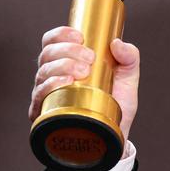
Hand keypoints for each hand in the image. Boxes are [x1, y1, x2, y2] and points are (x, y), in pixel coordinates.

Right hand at [29, 26, 140, 142]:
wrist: (116, 136)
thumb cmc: (116, 106)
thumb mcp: (128, 79)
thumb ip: (130, 58)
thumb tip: (117, 43)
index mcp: (66, 63)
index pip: (52, 42)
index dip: (61, 34)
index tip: (80, 36)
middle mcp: (52, 77)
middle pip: (47, 54)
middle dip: (68, 51)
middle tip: (89, 58)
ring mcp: (47, 95)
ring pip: (43, 72)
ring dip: (62, 65)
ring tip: (83, 71)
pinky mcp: (44, 114)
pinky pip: (39, 95)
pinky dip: (51, 85)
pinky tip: (65, 82)